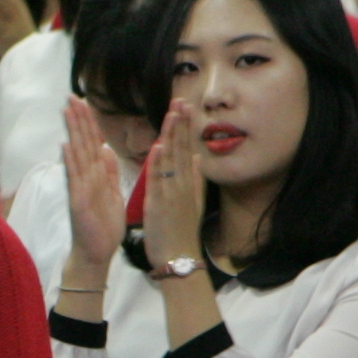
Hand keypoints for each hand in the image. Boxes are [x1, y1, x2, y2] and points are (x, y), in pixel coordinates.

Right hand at [61, 98, 128, 272]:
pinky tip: (66, 146)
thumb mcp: (112, 194)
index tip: (84, 102)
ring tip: (67, 112)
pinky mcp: (79, 202)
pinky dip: (70, 162)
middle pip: (82, 143)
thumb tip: (106, 149)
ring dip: (72, 133)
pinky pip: (75, 179)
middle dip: (78, 120)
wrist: (96, 253)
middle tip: (71, 96)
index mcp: (95, 176)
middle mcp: (85, 178)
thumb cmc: (103, 227)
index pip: (92, 143)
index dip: (89, 123)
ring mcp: (80, 189)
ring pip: (77, 155)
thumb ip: (109, 172)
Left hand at [138, 98, 207, 271]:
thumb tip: (199, 158)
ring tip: (171, 114)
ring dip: (170, 135)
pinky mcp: (159, 204)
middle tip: (180, 100)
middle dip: (180, 124)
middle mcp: (182, 184)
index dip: (185, 127)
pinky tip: (157, 146)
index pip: (187, 148)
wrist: (179, 256)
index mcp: (188, 182)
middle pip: (181, 148)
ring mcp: (172, 193)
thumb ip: (196, 180)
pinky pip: (157, 180)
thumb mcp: (194, 202)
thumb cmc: (182, 231)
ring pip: (170, 159)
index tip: (185, 106)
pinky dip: (157, 163)